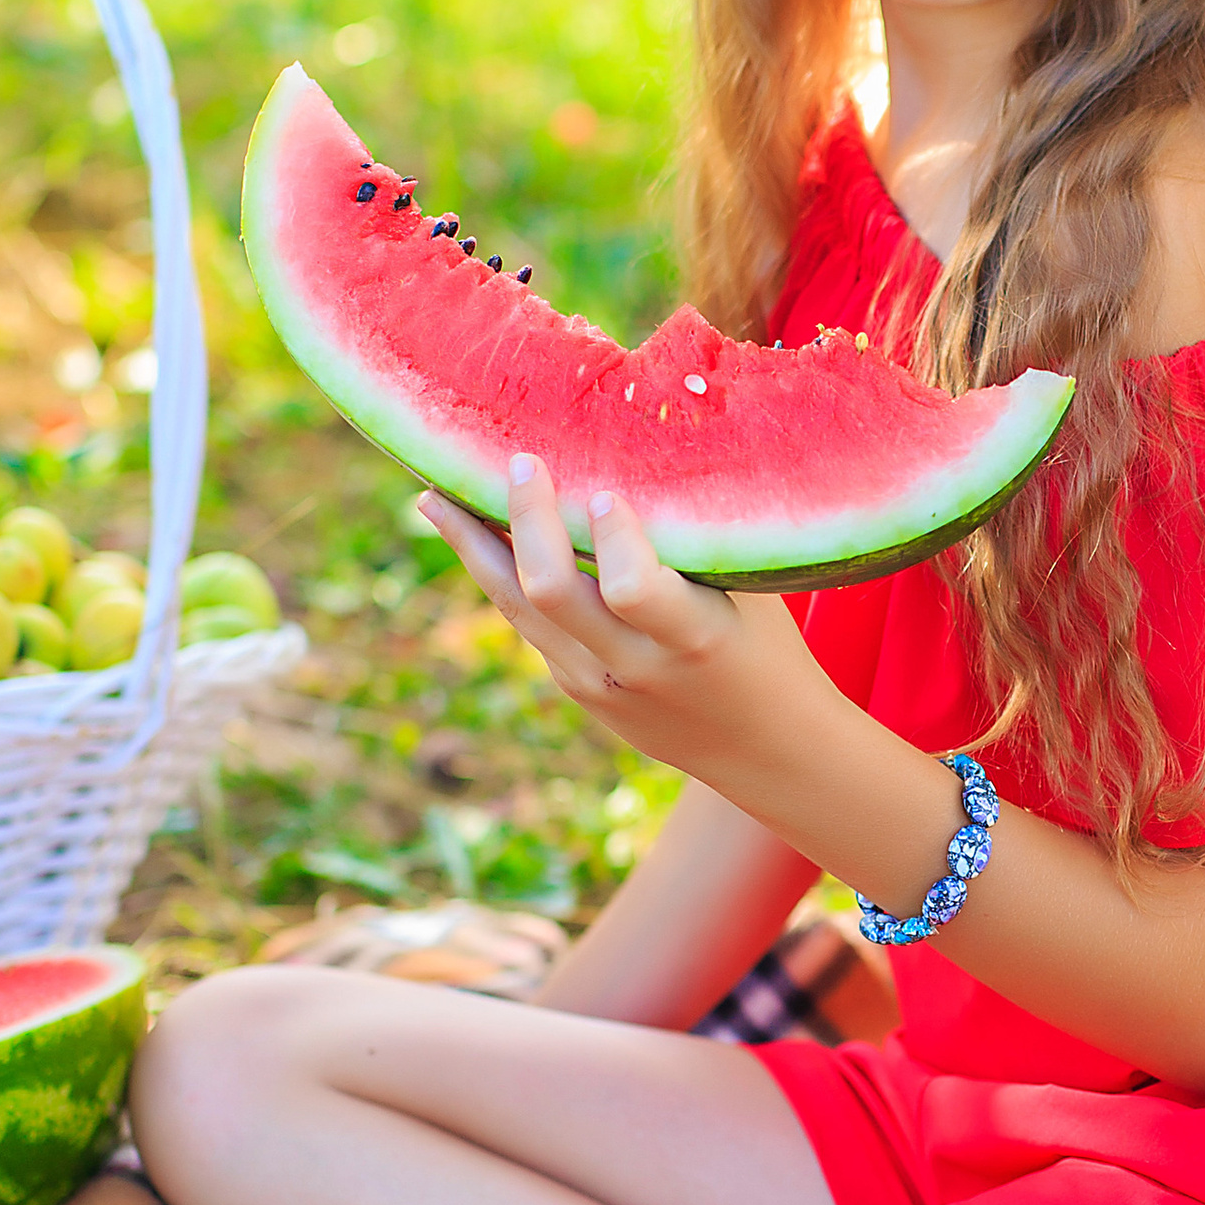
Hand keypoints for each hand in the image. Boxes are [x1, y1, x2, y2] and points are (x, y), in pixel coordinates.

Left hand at [422, 458, 820, 786]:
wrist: (766, 751)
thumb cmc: (770, 649)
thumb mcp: (754, 597)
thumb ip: (697, 543)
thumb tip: (635, 453)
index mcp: (693, 639)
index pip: (631, 589)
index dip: (612, 538)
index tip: (603, 491)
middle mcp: (635, 666)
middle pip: (549, 593)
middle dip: (526, 520)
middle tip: (521, 463)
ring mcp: (596, 684)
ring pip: (516, 609)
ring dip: (473, 548)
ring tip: (434, 498)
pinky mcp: (576, 689)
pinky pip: (527, 623)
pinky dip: (501, 574)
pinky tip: (475, 534)